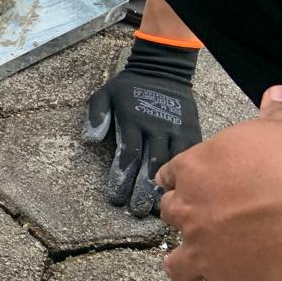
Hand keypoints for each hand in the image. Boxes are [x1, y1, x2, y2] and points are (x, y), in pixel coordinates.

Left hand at [84, 36, 200, 216]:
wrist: (163, 69)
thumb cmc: (128, 86)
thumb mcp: (104, 94)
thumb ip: (96, 116)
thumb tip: (89, 140)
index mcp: (133, 121)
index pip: (128, 156)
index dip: (121, 179)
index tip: (115, 198)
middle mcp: (156, 127)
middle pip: (150, 166)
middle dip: (142, 191)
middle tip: (136, 211)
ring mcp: (176, 130)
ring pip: (172, 164)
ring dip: (164, 187)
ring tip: (157, 210)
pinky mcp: (191, 130)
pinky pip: (190, 155)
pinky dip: (186, 174)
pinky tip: (182, 191)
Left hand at [159, 86, 281, 280]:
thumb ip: (276, 116)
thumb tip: (277, 94)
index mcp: (201, 167)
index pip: (172, 176)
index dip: (182, 184)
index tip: (188, 189)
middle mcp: (194, 210)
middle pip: (172, 219)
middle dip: (187, 225)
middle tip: (208, 229)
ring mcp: (206, 253)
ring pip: (176, 267)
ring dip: (187, 269)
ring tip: (202, 272)